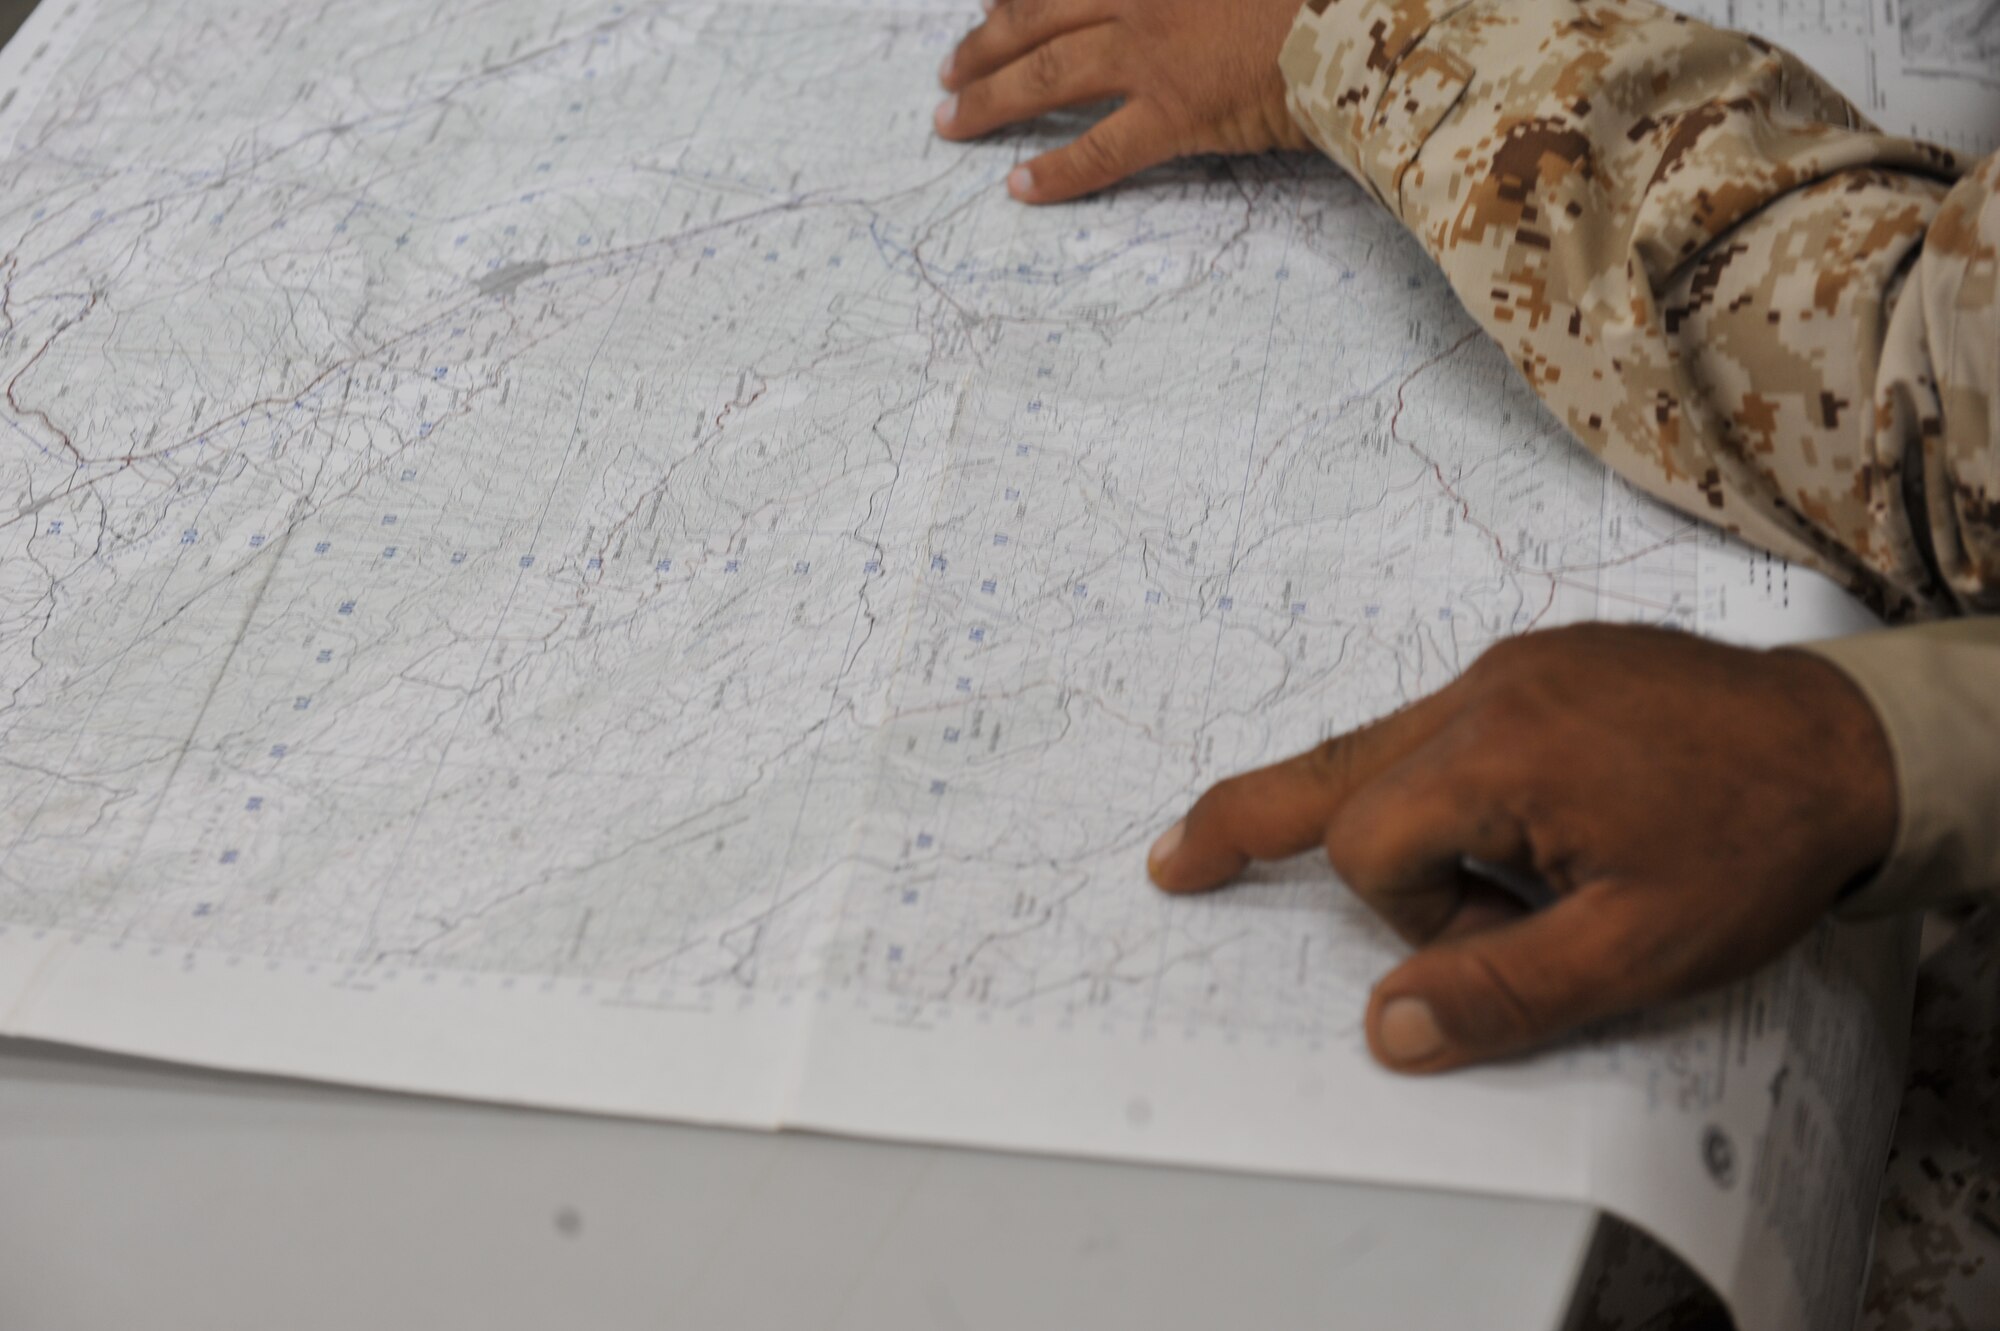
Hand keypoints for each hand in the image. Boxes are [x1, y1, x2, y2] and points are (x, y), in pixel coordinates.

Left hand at [933, 0, 1312, 203]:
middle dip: (981, 45)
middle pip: (1033, 18)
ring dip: (989, 100)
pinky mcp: (1174, 113)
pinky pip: (1099, 149)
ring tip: (951, 121)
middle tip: (949, 71)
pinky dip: (1055, 171)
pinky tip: (1019, 188)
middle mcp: (1138, 0)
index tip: (987, 6)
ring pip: (1046, 77)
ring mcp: (1151, 55)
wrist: (1360, 19)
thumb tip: (1141, 18)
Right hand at [1146, 624, 1898, 1072]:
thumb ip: (1500, 993)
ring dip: (1406, 820)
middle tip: (1177, 859)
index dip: (1413, 917)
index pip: (1366, 845)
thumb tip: (1384, 1031)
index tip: (1501, 938)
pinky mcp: (1544, 661)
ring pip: (1391, 745)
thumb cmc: (1755, 843)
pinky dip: (1455, 785)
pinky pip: (1452, 725)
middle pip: (1334, 767)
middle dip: (1256, 818)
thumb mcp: (1636, 950)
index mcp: (1496, 750)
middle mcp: (1485, 688)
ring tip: (1472, 877)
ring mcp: (1514, 665)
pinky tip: (1535, 819)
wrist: (1857, 744)